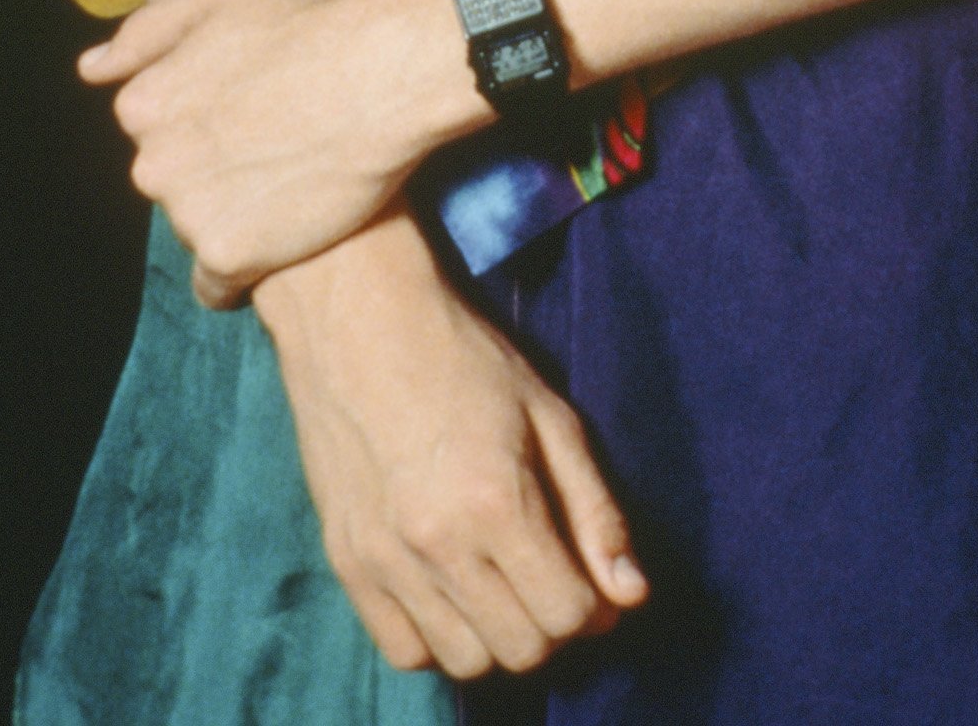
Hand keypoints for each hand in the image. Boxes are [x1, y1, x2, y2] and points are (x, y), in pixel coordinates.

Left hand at [77, 0, 484, 302]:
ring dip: (233, 218)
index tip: (250, 115)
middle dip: (213, 174)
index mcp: (143, 104)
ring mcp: (186, 213)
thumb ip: (148, 32)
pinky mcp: (226, 256)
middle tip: (277, 148)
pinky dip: (245, 273)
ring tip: (292, 184)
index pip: (157, 134)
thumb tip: (90, 69)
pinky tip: (282, 242)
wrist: (382, 74)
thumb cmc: (308, 25)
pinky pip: (217, 285)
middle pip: (174, 185)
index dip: (208, 124)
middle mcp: (152, 163)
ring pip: (198, 231)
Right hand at [257, 212, 647, 680]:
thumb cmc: (464, 355)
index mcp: (497, 502)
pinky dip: (437, 635)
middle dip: (550, 623)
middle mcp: (437, 544)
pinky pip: (403, 649)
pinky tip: (450, 587)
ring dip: (497, 634)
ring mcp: (384, 559)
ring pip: (464, 660)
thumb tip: (632, 596)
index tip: (589, 575)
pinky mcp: (345, 561)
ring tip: (499, 579)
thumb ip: (595, 512)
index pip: (567, 613)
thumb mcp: (550, 417)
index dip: (592, 602)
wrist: (359, 317)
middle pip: (520, 649)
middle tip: (547, 574)